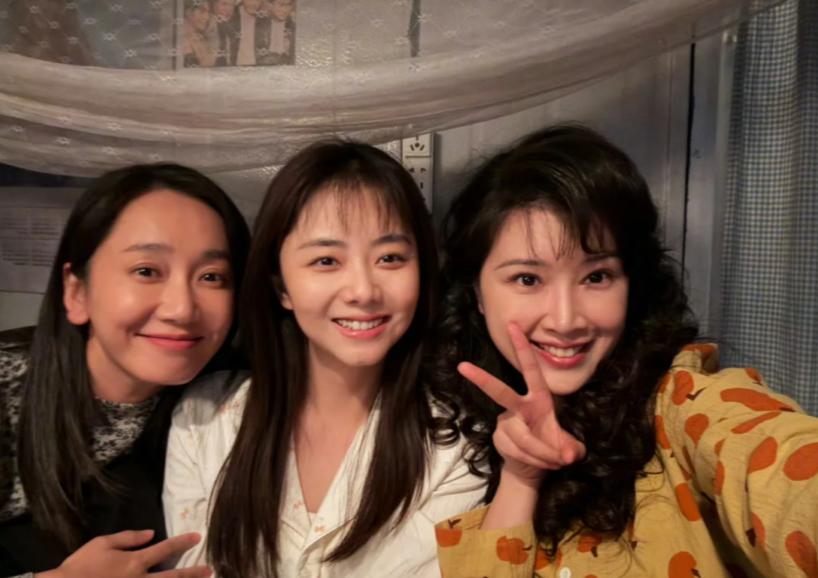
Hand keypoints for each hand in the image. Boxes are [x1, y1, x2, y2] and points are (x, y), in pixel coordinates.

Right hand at [39, 530, 211, 577]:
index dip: (183, 541)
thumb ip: (128, 538)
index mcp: (134, 562)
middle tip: (210, 569)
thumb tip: (151, 533)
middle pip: (172, 577)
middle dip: (193, 573)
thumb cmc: (79, 566)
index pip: (165, 548)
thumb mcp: (101, 543)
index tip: (197, 537)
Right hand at [458, 322, 585, 485]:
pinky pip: (519, 451)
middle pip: (500, 392)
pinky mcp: (499, 439)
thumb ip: (571, 447)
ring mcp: (506, 423)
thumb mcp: (569, 448)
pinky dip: (535, 460)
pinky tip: (540, 463)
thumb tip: (569, 453)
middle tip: (463, 366)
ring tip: (556, 461)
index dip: (522, 349)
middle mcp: (519, 407)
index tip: (513, 326)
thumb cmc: (553, 447)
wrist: (531, 469)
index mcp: (538, 399)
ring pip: (523, 437)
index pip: (531, 370)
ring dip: (544, 453)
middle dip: (482, 379)